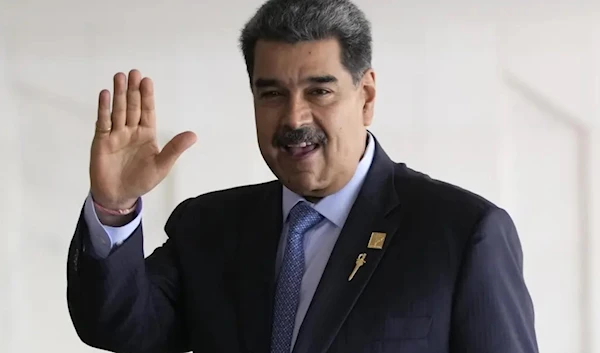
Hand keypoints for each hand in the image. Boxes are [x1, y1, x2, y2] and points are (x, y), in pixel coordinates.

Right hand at [90, 69, 195, 209]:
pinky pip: (103, 122)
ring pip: (118, 110)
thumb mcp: (162, 165)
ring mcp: (116, 134)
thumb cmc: (142, 180)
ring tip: (119, 77)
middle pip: (132, 107)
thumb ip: (174, 149)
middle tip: (133, 72)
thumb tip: (193, 135)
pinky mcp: (102, 140)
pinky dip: (104, 108)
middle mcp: (131, 130)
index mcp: (147, 134)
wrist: (119, 195)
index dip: (147, 96)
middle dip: (132, 90)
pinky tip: (105, 95)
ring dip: (118, 94)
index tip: (147, 81)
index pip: (147, 111)